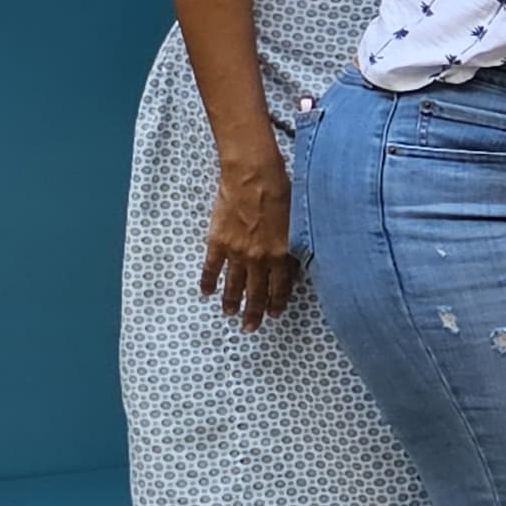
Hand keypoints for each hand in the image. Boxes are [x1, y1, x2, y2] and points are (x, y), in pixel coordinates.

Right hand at [200, 141, 298, 328]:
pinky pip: (211, 268)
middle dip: (254, 312)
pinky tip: (206, 293)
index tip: (275, 314)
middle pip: (256, 291)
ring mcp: (237, 252)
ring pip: (234, 284)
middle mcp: (259, 258)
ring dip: (232, 302)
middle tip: (250, 328)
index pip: (280, 286)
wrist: (253, 177)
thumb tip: (298, 265)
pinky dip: (208, 281)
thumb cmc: (281, 192)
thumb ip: (296, 246)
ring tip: (230, 314)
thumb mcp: (299, 223)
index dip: (277, 302)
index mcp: (281, 254)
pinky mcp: (218, 242)